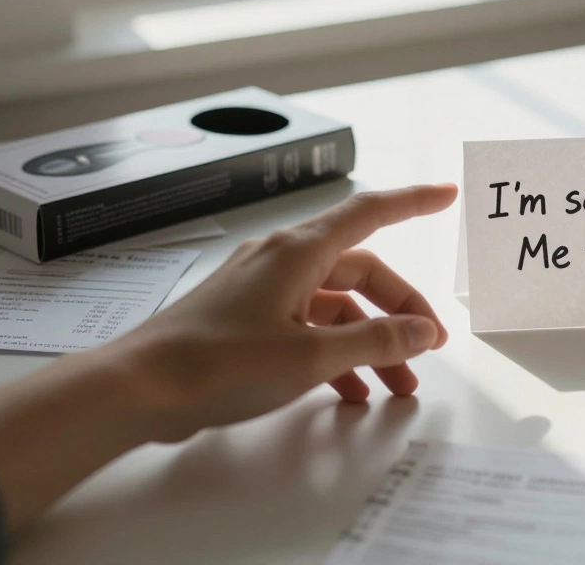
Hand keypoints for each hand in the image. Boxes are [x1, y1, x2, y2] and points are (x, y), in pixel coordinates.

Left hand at [103, 183, 457, 441]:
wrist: (139, 389)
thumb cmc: (216, 362)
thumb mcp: (311, 356)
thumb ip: (374, 341)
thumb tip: (421, 332)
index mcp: (299, 252)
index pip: (371, 213)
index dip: (413, 202)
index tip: (446, 195)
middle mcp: (282, 261)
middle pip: (361, 271)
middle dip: (400, 310)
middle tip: (428, 346)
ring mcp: (262, 291)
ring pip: (336, 306)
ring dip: (370, 340)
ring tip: (395, 384)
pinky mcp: (247, 321)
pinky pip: (307, 327)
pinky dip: (335, 353)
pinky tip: (350, 390)